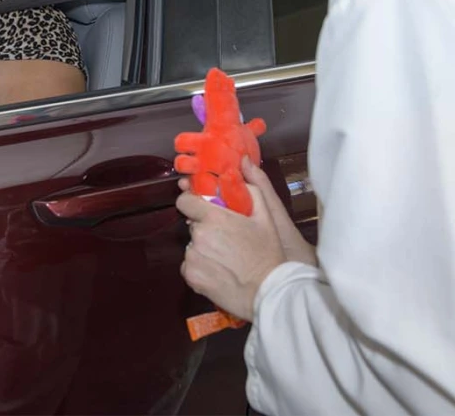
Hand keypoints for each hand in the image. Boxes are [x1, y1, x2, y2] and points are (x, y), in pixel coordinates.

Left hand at [178, 159, 316, 266]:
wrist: (269, 292)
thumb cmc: (268, 254)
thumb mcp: (266, 217)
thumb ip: (252, 188)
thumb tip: (244, 162)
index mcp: (214, 218)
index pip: (185, 202)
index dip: (194, 203)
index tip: (204, 209)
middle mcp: (199, 235)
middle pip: (193, 225)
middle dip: (205, 228)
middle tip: (225, 239)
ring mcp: (193, 257)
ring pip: (192, 246)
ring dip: (203, 249)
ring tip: (225, 258)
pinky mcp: (191, 276)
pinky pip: (190, 266)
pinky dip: (200, 267)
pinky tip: (219, 272)